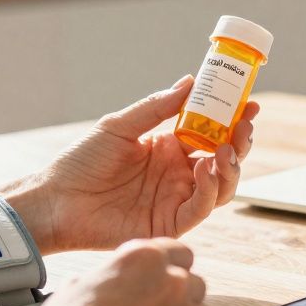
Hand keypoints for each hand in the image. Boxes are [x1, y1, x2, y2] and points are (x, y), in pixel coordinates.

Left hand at [10, 75, 257, 253]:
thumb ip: (156, 107)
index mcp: (168, 148)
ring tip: (224, 149)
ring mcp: (175, 199)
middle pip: (223, 160)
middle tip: (245, 126)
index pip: (210, 132)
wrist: (56, 201)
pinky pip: (200, 209)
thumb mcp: (119, 126)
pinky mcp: (168, 223)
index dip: (232, 119)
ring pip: (221, 187)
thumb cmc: (81, 162)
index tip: (249, 104)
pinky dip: (210, 191)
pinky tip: (206, 170)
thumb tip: (190, 82)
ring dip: (230, 167)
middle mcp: (177, 174)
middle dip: (240, 142)